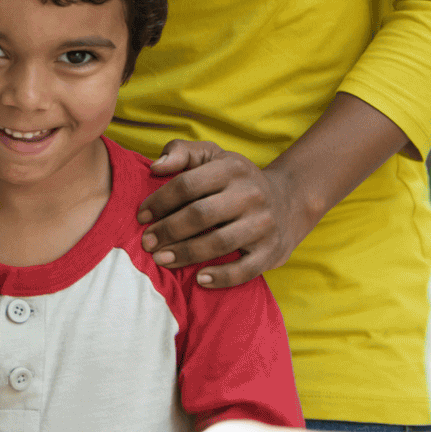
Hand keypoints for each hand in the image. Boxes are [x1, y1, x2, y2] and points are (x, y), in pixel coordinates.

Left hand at [138, 139, 308, 287]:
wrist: (289, 200)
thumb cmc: (235, 178)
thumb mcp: (212, 156)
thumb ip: (181, 152)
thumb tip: (155, 167)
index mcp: (231, 168)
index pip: (187, 184)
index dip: (160, 201)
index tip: (141, 216)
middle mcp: (250, 195)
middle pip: (201, 215)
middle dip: (168, 230)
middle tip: (146, 242)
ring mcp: (263, 224)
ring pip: (220, 242)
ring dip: (186, 254)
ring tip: (162, 260)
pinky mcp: (272, 251)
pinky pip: (246, 269)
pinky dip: (222, 277)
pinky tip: (200, 279)